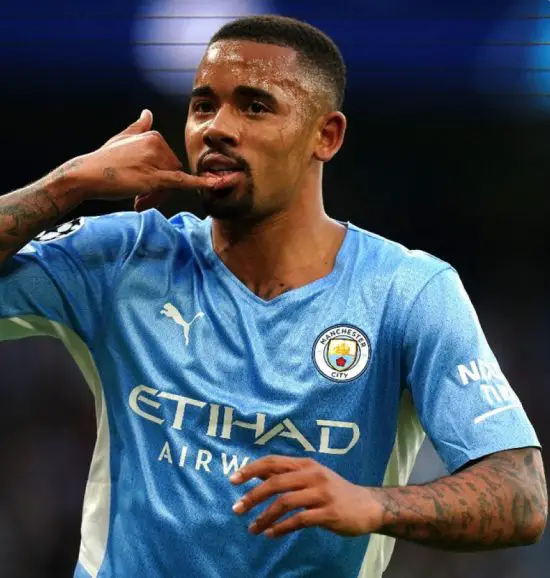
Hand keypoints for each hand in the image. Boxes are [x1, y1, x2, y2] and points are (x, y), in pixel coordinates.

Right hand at [62, 109, 238, 209]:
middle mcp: (158, 144)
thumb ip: (138, 127)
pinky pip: (184, 182)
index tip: (140, 186)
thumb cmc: (103, 161)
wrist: (86, 175)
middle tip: (138, 196)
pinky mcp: (156, 178)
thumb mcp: (122, 138)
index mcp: (154, 135)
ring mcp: (157, 161)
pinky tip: (219, 183)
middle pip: (174, 174)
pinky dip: (203, 184)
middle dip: (159, 189)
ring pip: (173, 184)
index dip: (158, 177)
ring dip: (157, 196)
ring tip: (137, 198)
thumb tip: (147, 112)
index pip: (170, 162)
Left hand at [230, 455, 381, 538]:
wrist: (367, 506)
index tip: (232, 479)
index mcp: (305, 464)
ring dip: (265, 516)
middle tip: (236, 509)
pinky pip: (299, 520)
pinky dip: (282, 528)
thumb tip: (256, 475)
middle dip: (252, 496)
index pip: (273, 462)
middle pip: (276, 482)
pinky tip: (271, 534)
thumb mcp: (311, 477)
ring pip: (285, 502)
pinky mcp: (328, 513)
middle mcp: (312, 475)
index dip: (251, 469)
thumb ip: (287, 476)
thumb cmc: (334, 491)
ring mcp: (321, 493)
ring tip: (252, 528)